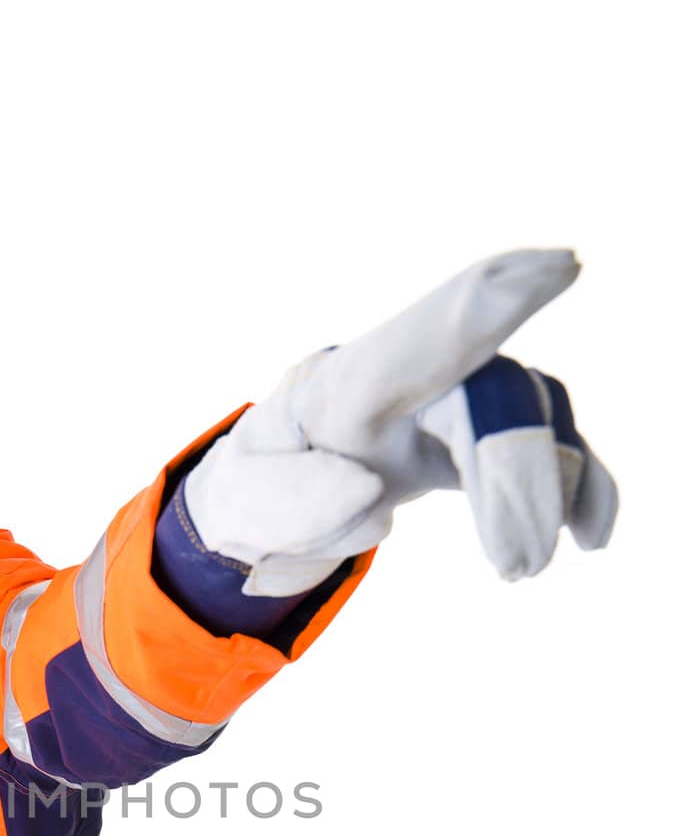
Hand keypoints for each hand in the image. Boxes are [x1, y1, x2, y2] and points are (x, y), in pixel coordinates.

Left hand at [185, 249, 617, 591]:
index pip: (425, 337)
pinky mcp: (478, 434)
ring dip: (544, 490)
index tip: (561, 267)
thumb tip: (368, 495)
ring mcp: (451, 399)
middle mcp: (410, 377)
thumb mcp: (245, 509)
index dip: (491, 305)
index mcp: (346, 384)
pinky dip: (573, 483)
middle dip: (517, 473)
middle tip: (519, 565)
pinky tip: (591, 533)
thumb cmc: (255, 498)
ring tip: (522, 568)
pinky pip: (545, 445)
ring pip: (528, 418)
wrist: (270, 501)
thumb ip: (294, 503)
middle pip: (491, 395)